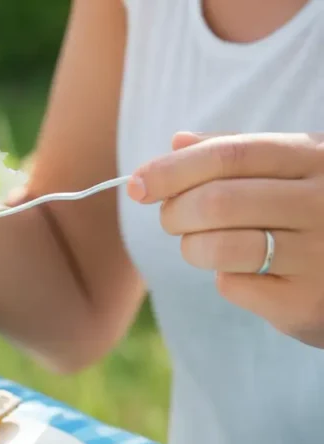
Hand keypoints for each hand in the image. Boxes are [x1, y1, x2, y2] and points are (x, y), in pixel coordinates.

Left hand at [128, 132, 323, 347]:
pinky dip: (225, 278)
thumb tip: (177, 142)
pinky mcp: (306, 301)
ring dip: (192, 247)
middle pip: (217, 202)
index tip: (138, 184)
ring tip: (204, 244)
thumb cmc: (313, 214)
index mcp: (316, 158)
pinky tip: (250, 273)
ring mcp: (320, 253)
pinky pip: (233, 286)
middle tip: (172, 219)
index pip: (230, 154)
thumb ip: (236, 154)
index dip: (173, 169)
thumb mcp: (290, 171)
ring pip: (218, 247)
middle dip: (175, 212)